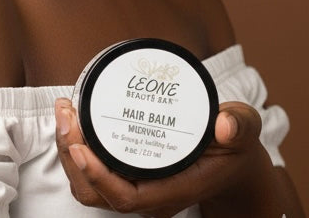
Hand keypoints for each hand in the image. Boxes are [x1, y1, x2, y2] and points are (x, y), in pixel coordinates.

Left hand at [54, 98, 281, 216]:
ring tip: (64, 111)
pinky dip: (74, 148)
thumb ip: (240, 125)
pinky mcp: (127, 176)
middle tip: (65, 112)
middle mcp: (151, 196)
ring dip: (67, 150)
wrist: (233, 164)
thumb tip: (225, 124)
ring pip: (88, 185)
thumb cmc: (234, 148)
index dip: (97, 176)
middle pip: (96, 191)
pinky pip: (90, 172)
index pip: (127, 197)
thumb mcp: (244, 130)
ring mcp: (137, 189)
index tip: (78, 146)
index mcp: (175, 189)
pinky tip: (72, 118)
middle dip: (70, 155)